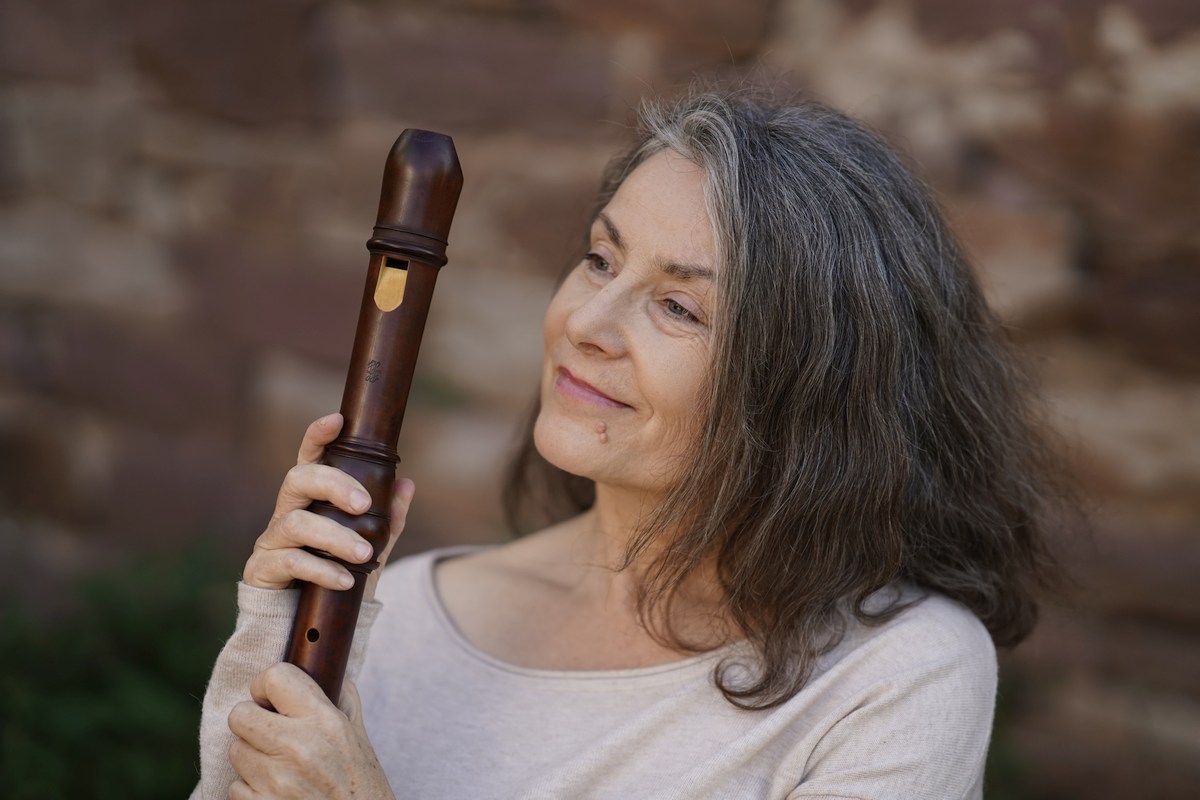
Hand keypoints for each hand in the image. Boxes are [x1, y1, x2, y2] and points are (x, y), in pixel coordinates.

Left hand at [228, 663, 393, 798]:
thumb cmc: (362, 786)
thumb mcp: (359, 737)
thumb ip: (340, 700)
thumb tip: (323, 667)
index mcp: (325, 721)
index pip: (275, 678)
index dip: (267, 686)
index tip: (272, 699)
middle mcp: (298, 747)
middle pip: (240, 715)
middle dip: (252, 723)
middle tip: (270, 734)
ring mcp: (277, 781)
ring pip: (236, 751)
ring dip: (253, 759)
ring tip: (280, 769)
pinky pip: (236, 788)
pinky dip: (252, 791)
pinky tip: (277, 793)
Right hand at [243, 413, 415, 599]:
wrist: (308, 624)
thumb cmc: (337, 573)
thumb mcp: (370, 548)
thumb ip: (387, 519)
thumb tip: (406, 484)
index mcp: (311, 499)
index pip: (309, 458)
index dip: (317, 436)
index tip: (337, 420)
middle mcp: (287, 511)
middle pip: (298, 479)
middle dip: (334, 485)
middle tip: (365, 504)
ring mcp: (272, 539)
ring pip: (296, 523)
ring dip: (336, 537)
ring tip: (365, 555)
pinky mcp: (263, 568)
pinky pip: (290, 561)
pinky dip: (322, 569)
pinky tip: (345, 580)